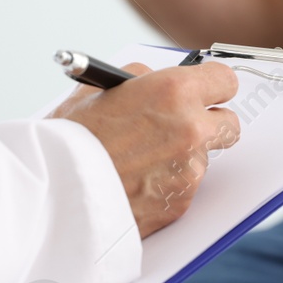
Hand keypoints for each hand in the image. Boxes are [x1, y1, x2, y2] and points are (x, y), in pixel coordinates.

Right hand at [53, 62, 240, 237]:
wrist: (52, 192)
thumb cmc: (69, 138)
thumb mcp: (101, 88)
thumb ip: (142, 79)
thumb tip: (158, 79)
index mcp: (175, 92)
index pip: (226, 81)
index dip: (212, 86)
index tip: (203, 90)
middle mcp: (191, 129)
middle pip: (230, 123)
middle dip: (210, 122)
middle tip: (183, 124)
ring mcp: (190, 170)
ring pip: (204, 158)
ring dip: (183, 156)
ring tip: (140, 159)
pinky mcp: (181, 203)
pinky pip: (185, 187)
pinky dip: (168, 183)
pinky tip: (136, 180)